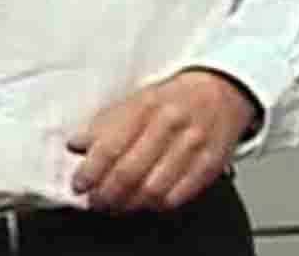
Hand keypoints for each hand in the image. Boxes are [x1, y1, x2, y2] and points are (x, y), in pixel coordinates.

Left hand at [66, 70, 256, 212]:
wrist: (221, 91)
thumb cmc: (174, 97)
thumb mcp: (137, 99)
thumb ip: (105, 123)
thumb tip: (76, 144)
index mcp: (147, 105)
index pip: (111, 145)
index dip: (91, 171)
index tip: (79, 183)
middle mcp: (170, 125)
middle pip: (130, 172)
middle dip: (106, 194)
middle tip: (94, 201)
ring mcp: (192, 147)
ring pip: (153, 190)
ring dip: (128, 204)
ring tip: (115, 206)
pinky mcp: (209, 167)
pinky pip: (178, 197)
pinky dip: (156, 206)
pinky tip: (143, 204)